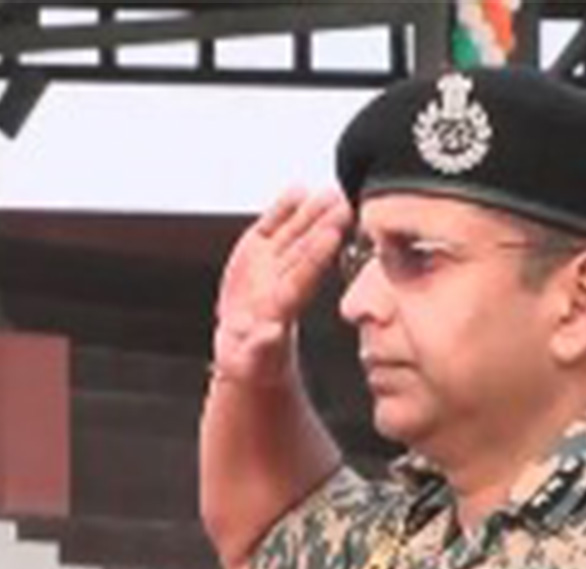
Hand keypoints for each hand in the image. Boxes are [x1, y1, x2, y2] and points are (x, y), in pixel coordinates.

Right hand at [211, 188, 349, 389]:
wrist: (244, 348)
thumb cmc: (253, 361)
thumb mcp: (254, 360)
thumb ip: (262, 347)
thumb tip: (271, 334)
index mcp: (284, 306)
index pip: (305, 276)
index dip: (317, 255)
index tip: (333, 234)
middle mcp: (282, 280)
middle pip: (304, 250)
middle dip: (322, 226)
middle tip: (341, 202)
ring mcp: (270, 264)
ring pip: (293, 234)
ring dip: (310, 212)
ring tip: (327, 190)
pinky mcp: (255, 254)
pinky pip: (271, 228)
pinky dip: (283, 209)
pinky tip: (298, 189)